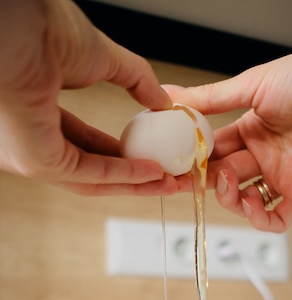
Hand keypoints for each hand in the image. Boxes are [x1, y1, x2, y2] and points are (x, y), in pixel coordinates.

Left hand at [0, 0, 179, 194]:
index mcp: (36, 115)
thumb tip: (163, 102)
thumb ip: (136, 80)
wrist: (27, 28)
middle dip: (135, 178)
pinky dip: (125, 175)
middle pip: (92, 171)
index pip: (86, 146)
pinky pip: (90, 174)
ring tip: (168, 182)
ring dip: (136, 183)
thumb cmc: (44, 32)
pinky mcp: (40, 162)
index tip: (155, 158)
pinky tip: (152, 173)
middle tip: (168, 179)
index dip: (125, 155)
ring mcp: (32, 155)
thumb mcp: (103, 59)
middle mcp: (29, 143)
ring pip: (93, 179)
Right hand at [165, 28, 291, 231]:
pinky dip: (258, 218)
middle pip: (224, 177)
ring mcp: (281, 176)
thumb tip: (172, 98)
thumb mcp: (252, 85)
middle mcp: (264, 155)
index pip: (215, 151)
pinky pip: (274, 219)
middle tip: (192, 176)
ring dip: (228, 197)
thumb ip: (211, 99)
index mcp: (251, 129)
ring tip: (228, 181)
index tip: (178, 161)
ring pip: (243, 200)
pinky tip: (250, 203)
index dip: (196, 159)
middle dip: (206, 180)